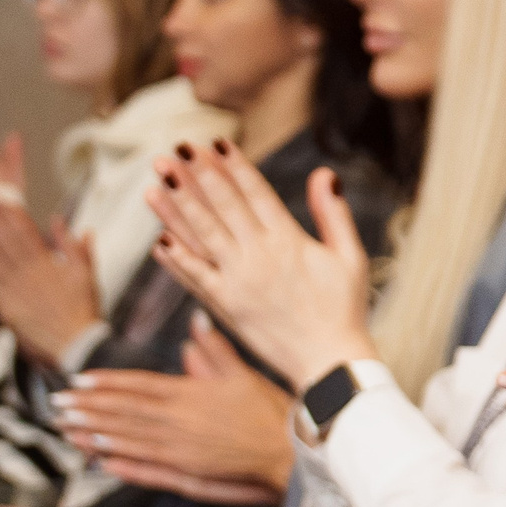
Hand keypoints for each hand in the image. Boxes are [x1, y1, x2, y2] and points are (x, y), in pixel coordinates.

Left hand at [0, 199, 102, 365]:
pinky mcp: (5, 304)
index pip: (24, 231)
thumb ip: (73, 245)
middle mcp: (27, 273)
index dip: (9, 214)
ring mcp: (14, 289)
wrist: (76, 341)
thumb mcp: (86, 272)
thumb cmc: (84, 306)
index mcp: (47, 263)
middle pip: (3, 240)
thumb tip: (59, 220)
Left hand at [51, 314, 293, 504]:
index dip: (105, 383)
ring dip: (94, 434)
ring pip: (128, 439)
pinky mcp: (188, 472)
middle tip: (56, 406)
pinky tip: (100, 460)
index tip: (78, 381)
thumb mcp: (244, 373)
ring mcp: (180, 449)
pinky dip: (121, 464)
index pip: (137, 385)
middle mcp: (178, 421)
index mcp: (189, 393)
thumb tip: (196, 323)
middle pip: (123, 412)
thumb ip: (216, 349)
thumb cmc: (273, 414)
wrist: (292, 452)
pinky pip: (146, 467)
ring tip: (67, 430)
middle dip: (86, 408)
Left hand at [148, 141, 373, 388]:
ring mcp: (238, 282)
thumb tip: (326, 173)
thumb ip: (333, 213)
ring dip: (176, 209)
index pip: (255, 193)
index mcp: (289, 241)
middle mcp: (259, 257)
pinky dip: (176, 259)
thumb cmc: (345, 310)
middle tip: (173, 149)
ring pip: (201, 236)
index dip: (232, 166)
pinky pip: (194, 278)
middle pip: (222, 207)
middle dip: (197, 176)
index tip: (214, 143)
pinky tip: (159, 240)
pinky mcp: (226, 307)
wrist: (330, 363)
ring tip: (155, 182)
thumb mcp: (350, 257)